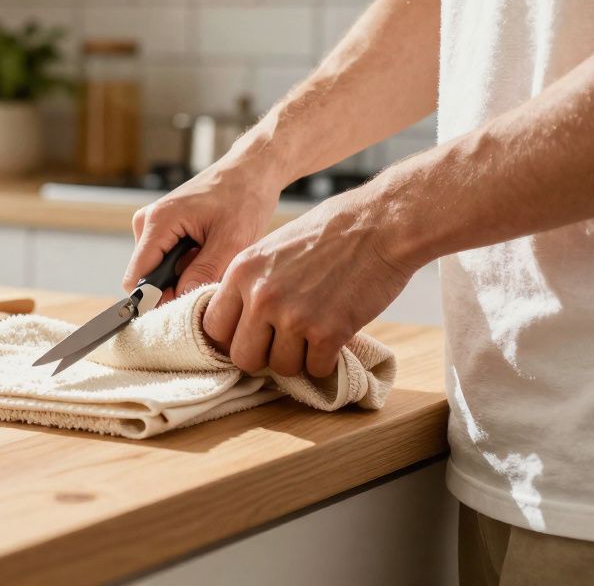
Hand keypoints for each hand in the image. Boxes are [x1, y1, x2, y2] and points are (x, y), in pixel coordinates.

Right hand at [123, 160, 283, 303]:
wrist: (252, 170)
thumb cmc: (244, 196)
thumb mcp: (231, 239)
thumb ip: (203, 272)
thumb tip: (180, 300)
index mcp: (158, 222)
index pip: (137, 277)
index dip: (154, 299)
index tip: (182, 310)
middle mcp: (148, 222)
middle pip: (148, 276)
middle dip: (175, 287)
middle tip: (210, 280)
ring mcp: (154, 224)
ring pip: (159, 271)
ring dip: (184, 276)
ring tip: (214, 260)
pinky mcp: (164, 227)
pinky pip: (167, 260)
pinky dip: (188, 265)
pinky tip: (210, 253)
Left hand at [202, 185, 420, 377]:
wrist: (380, 224)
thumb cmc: (330, 232)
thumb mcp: (271, 248)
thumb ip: (251, 282)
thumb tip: (239, 322)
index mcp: (241, 272)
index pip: (213, 328)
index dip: (233, 337)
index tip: (252, 336)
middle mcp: (261, 296)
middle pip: (243, 357)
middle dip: (263, 356)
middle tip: (284, 343)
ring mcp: (293, 317)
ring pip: (281, 368)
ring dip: (299, 359)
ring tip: (314, 335)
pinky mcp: (328, 332)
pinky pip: (316, 369)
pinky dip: (327, 361)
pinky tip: (335, 338)